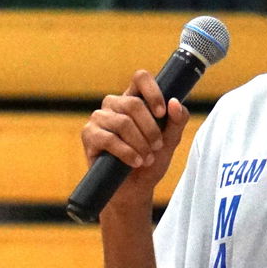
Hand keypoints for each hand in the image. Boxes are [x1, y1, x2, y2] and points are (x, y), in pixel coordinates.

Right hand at [79, 70, 189, 213]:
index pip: (140, 78)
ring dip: (140, 143)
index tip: (162, 114)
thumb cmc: (150, 161)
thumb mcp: (170, 142)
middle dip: (150, 129)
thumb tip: (175, 103)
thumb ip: (177, 121)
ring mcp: (99, 118)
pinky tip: (135, 162)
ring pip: (122, 122)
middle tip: (157, 146)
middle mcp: (114, 104)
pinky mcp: (88, 135)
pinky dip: (126, 152)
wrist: (133, 189)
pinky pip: (109, 138)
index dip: (153, 91)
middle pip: (133, 103)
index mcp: (134, 98)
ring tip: (147, 159)